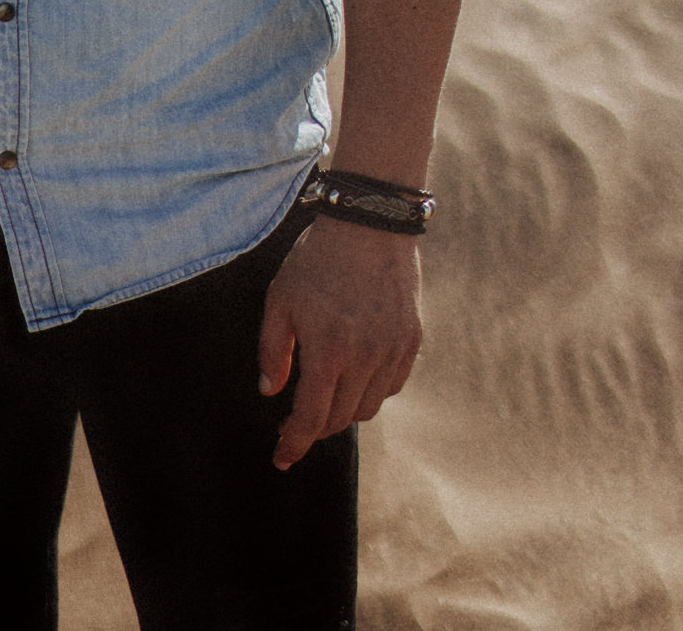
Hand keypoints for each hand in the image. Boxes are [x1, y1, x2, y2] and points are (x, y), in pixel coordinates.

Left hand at [258, 217, 422, 468]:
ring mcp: (393, 351)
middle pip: (340, 418)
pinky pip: (392, 386)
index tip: (281, 459)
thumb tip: (270, 390)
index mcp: (327, 350)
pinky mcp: (412, 341)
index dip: (294, 443)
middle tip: (296, 423)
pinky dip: (372, 391)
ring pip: (369, 407)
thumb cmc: (317, 259)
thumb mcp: (280, 299)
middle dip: (315, 427)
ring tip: (326, 394)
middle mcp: (365, 358)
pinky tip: (355, 375)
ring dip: (344, 410)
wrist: (370, 225)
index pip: (310, 417)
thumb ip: (272, 349)